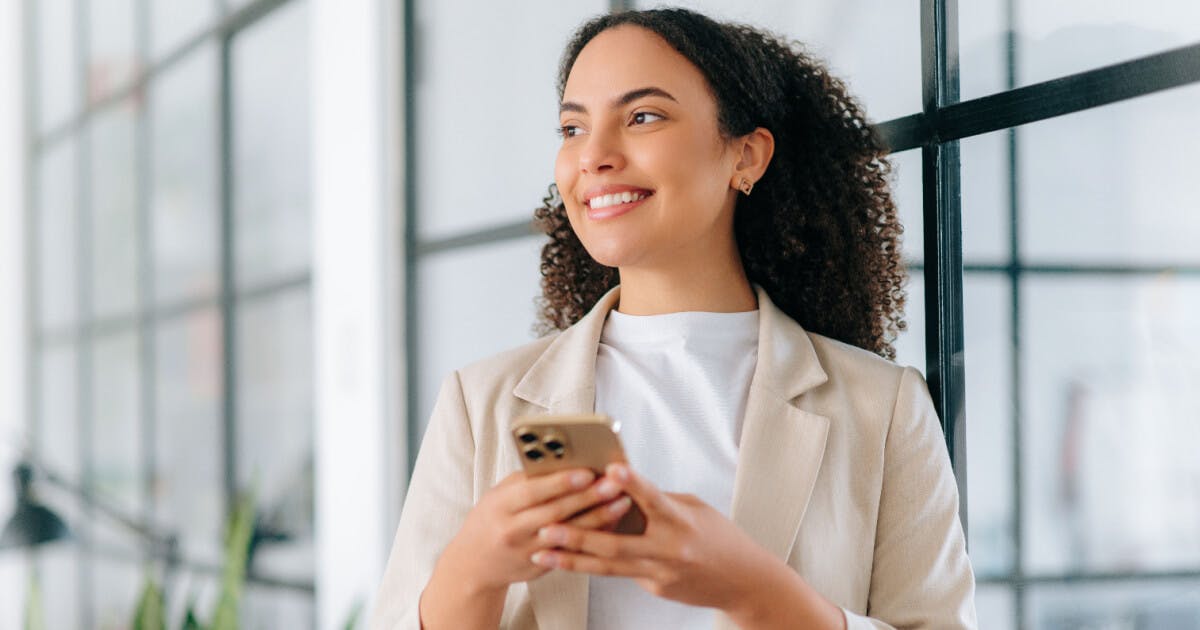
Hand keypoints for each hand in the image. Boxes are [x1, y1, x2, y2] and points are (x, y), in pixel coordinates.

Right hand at [435, 468, 633, 593]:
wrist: (474, 564)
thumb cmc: (490, 519)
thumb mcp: (499, 495)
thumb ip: (528, 481)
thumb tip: (564, 462)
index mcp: (500, 506)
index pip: (533, 491)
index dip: (561, 482)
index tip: (586, 472)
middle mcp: (513, 530)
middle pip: (556, 512)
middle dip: (588, 497)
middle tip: (615, 483)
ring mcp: (528, 552)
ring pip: (569, 534)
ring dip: (599, 517)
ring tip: (622, 501)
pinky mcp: (540, 567)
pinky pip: (571, 550)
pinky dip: (593, 536)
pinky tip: (611, 523)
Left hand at [528, 463, 779, 611]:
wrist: (743, 582)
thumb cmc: (720, 538)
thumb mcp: (694, 509)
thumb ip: (658, 501)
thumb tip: (623, 488)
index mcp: (682, 521)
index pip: (654, 499)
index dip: (633, 484)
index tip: (612, 470)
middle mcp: (669, 550)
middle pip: (617, 544)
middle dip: (578, 535)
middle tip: (548, 525)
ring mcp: (660, 573)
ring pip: (609, 567)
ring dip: (573, 558)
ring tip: (544, 551)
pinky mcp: (655, 587)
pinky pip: (621, 574)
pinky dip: (594, 565)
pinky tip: (567, 560)